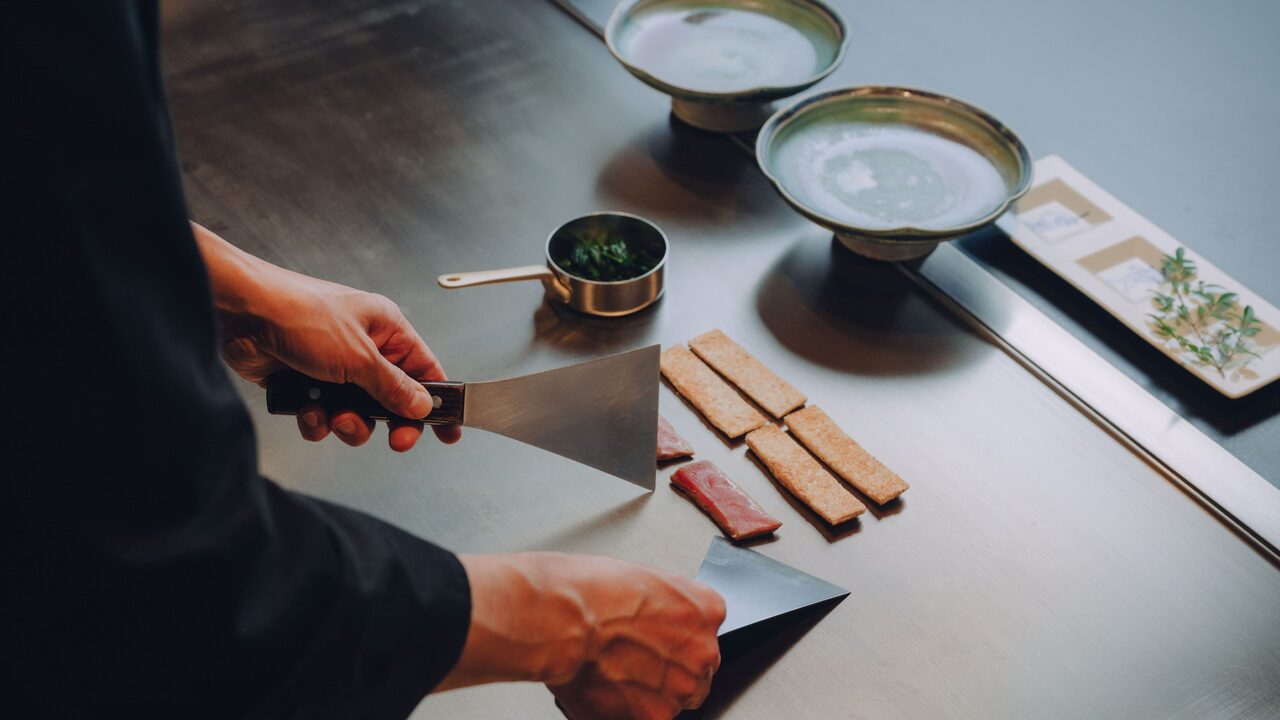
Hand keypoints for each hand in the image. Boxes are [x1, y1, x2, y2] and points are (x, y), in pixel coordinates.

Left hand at [193, 222, 459, 450]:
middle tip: (394, 441)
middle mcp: (363, 348)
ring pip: (357, 413)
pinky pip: (324, 414)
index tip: (448, 432)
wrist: (241, 314)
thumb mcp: (359, 356)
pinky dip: (317, 419)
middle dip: (387, 422)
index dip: (437, 403)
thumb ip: (393, 387)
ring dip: (347, 422)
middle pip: (391, 400)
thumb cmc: (302, 315)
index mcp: (387, 330)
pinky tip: (307, 409)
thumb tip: (423, 406)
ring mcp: (333, 367)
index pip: (425, 371)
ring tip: (335, 415)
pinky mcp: (305, 382)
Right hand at [441, 553, 724, 719]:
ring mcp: (681, 688)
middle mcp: (703, 651)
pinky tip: (604, 687)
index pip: (705, 632)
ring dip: (649, 692)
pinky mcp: (654, 717)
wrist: (564, 620)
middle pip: (697, 669)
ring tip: (613, 671)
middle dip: (669, 667)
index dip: (677, 637)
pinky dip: (625, 708)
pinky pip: (645, 716)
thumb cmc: (592, 591)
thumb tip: (660, 617)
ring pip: (672, 698)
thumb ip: (667, 605)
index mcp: (707, 610)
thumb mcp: (644, 578)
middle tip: (634, 658)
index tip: (659, 638)